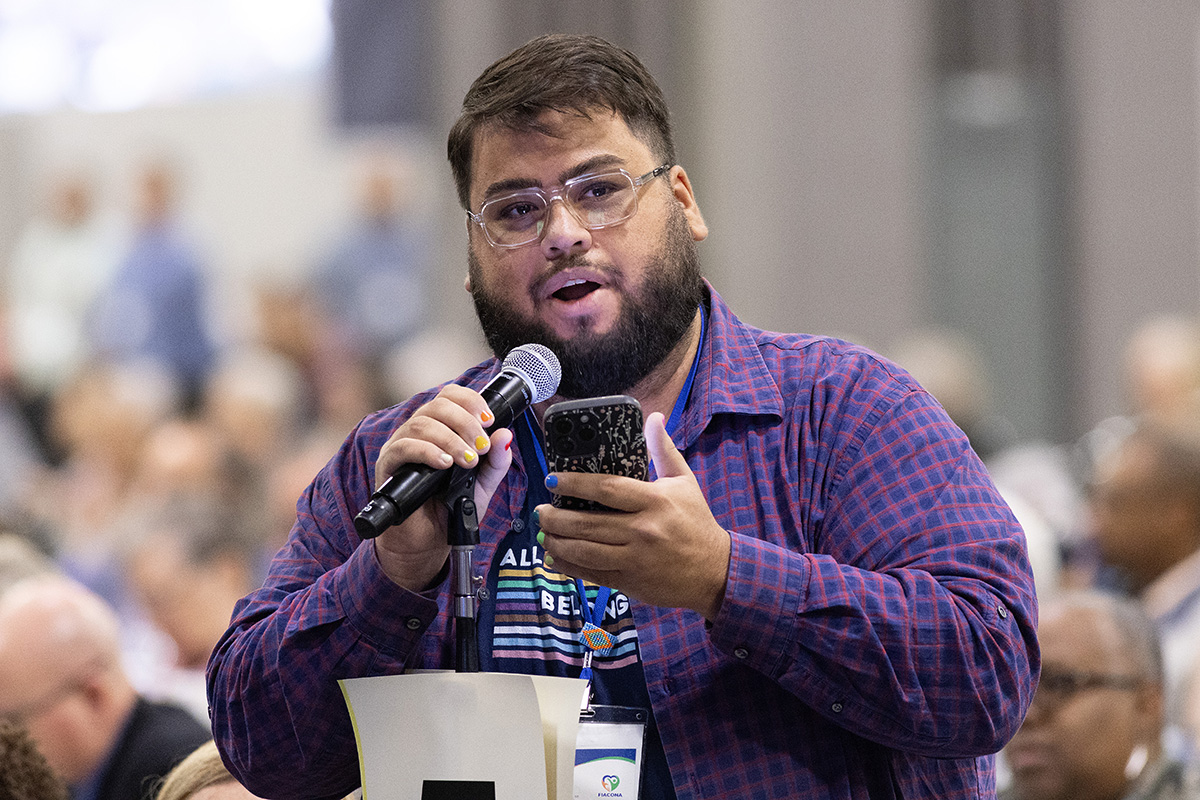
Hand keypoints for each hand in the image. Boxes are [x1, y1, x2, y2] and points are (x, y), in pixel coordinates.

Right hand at [371, 384, 513, 590]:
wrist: (428, 542)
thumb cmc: (451, 509)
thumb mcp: (482, 485)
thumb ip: (495, 462)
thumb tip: (505, 435)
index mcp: (441, 428)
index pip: (450, 396)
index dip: (470, 401)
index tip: (489, 420)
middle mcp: (418, 432)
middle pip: (437, 406)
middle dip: (465, 423)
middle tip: (480, 447)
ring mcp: (400, 446)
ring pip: (421, 424)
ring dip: (450, 439)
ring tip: (466, 460)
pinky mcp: (388, 466)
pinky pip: (402, 447)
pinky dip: (427, 451)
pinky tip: (444, 464)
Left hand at [535, 412, 729, 619]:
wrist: (714, 572)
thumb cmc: (697, 523)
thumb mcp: (685, 481)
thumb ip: (664, 450)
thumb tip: (653, 417)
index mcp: (655, 501)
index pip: (607, 488)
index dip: (575, 483)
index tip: (552, 479)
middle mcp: (643, 530)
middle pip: (588, 522)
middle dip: (555, 517)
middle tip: (540, 510)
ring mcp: (635, 559)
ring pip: (585, 551)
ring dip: (557, 542)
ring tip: (543, 532)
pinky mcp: (631, 581)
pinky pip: (592, 574)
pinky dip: (569, 565)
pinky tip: (555, 557)